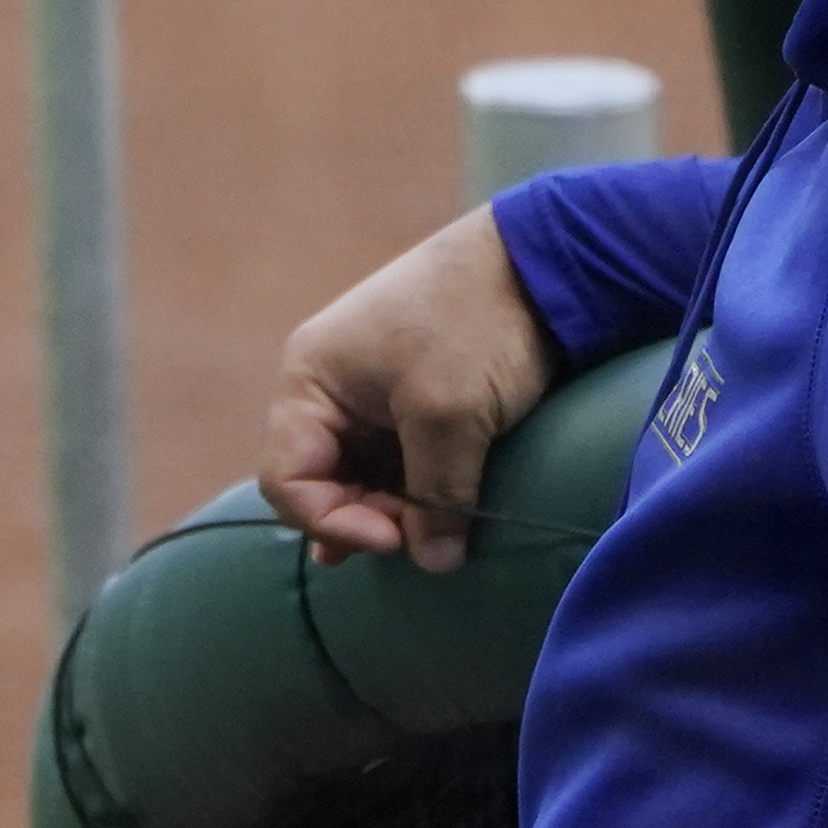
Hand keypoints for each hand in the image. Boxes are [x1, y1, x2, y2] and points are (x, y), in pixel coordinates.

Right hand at [259, 207, 556, 572]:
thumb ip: (436, 497)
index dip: (332, 521)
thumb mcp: (449, 416)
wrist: (540, 262)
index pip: (286, 480)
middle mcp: (327, 388)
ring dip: (391, 510)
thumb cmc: (476, 325)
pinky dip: (410, 491)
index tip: (396, 539)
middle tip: (423, 538)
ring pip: (359, 476)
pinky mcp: (411, 398)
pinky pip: (393, 460)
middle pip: (320, 482)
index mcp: (310, 381)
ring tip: (431, 536)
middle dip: (365, 519)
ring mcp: (369, 393)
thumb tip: (436, 564)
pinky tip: (430, 520)